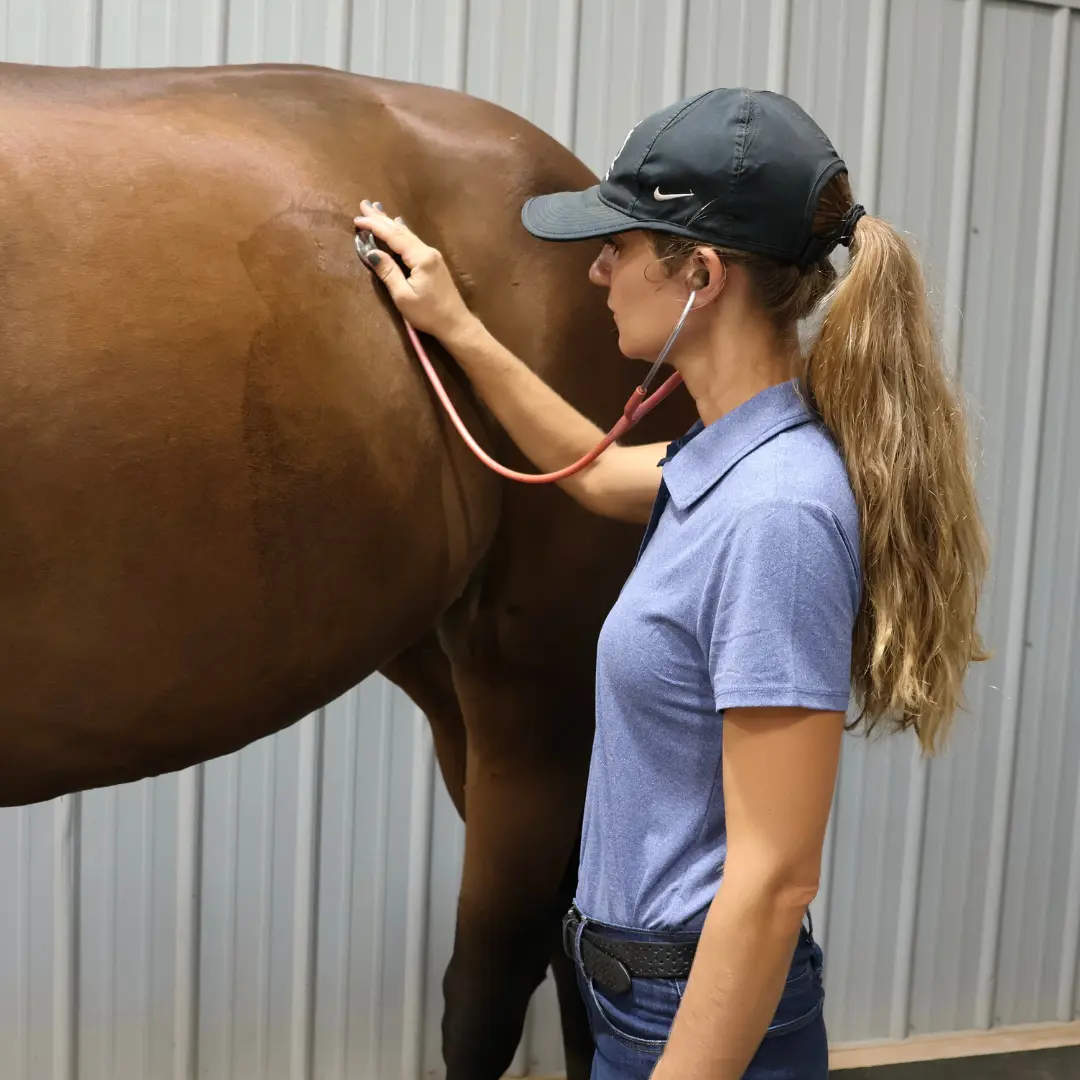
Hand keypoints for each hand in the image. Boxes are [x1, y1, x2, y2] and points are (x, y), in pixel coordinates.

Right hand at [353, 200, 475, 342]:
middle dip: (381, 218)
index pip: (393, 236)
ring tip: (376, 210)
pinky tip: (398, 225)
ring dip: (390, 223)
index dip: (375, 226)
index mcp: (421, 257)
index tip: (357, 218)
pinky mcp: (434, 262)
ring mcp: (433, 256)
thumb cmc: (428, 314)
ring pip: (407, 235)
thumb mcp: (403, 296)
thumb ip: (388, 272)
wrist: (456, 324)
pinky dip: (400, 233)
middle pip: (401, 231)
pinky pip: (413, 241)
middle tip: (364, 203)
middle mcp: (428, 251)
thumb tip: (371, 252)